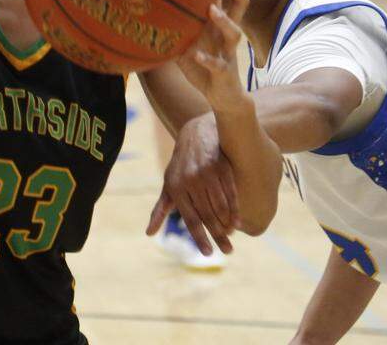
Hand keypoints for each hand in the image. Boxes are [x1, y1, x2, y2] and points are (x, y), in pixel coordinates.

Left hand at [146, 114, 239, 255]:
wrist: (197, 132)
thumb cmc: (181, 164)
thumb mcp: (168, 184)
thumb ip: (160, 209)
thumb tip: (148, 233)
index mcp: (176, 188)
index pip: (190, 219)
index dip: (200, 237)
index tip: (209, 253)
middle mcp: (190, 181)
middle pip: (207, 215)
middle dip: (218, 236)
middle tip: (228, 251)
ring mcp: (207, 174)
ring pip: (220, 206)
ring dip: (227, 224)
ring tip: (232, 236)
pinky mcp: (221, 166)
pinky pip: (230, 193)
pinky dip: (235, 209)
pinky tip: (238, 220)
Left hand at [176, 0, 248, 109]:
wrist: (223, 98)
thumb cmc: (203, 66)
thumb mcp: (186, 43)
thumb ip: (174, 27)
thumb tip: (145, 9)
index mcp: (219, 23)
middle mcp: (227, 32)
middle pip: (242, 1)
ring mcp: (228, 51)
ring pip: (235, 32)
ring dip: (224, 21)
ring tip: (211, 10)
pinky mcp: (226, 71)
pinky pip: (218, 64)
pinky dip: (206, 59)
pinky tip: (194, 55)